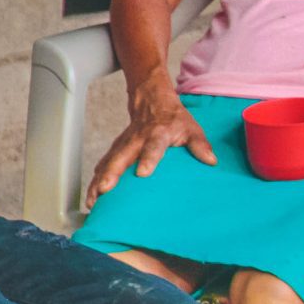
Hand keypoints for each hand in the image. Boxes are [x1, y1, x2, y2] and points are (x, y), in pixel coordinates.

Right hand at [85, 82, 216, 208]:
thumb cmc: (173, 119)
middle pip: (121, 157)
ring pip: (107, 163)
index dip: (147, 159)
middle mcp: (136, 140)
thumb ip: (200, 145)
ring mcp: (123, 145)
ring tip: (93, 201)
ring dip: (98, 181)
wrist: (152, 102)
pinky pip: (103, 166)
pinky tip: (92, 197)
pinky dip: (95, 181)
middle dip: (111, 174)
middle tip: (105, 189)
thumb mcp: (191, 128)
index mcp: (157, 134)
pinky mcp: (115, 150)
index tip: (143, 173)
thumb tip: (211, 161)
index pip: (152, 147)